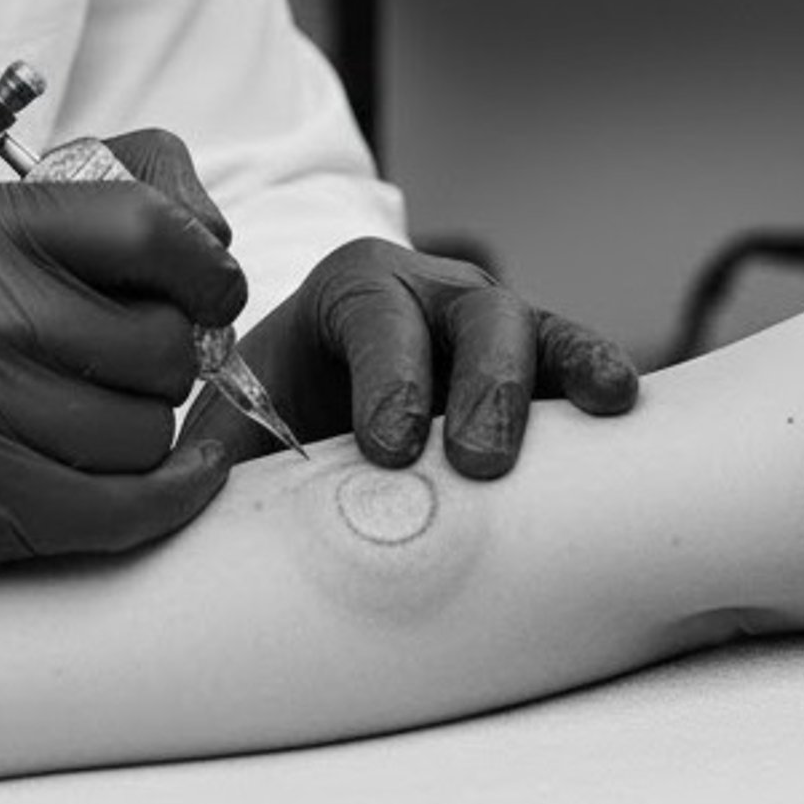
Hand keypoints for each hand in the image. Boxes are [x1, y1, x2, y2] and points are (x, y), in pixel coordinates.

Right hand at [0, 131, 246, 588]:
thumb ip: (81, 215)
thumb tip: (214, 233)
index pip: (146, 227)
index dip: (207, 265)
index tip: (210, 291)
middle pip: (160, 342)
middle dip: (167, 365)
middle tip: (124, 372)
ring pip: (146, 431)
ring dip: (141, 437)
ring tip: (81, 425)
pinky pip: (122, 506)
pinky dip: (165, 500)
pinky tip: (174, 481)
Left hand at [186, 237, 639, 477]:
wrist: (306, 423)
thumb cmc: (268, 423)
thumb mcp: (228, 430)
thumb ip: (212, 457)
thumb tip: (183, 513)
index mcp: (346, 291)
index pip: (374, 314)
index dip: (388, 376)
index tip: (387, 448)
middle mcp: (429, 294)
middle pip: (472, 314)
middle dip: (480, 383)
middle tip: (477, 460)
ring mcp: (490, 328)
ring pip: (534, 332)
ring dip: (554, 378)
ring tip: (588, 420)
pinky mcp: (535, 370)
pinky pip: (573, 364)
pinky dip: (596, 376)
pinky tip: (620, 404)